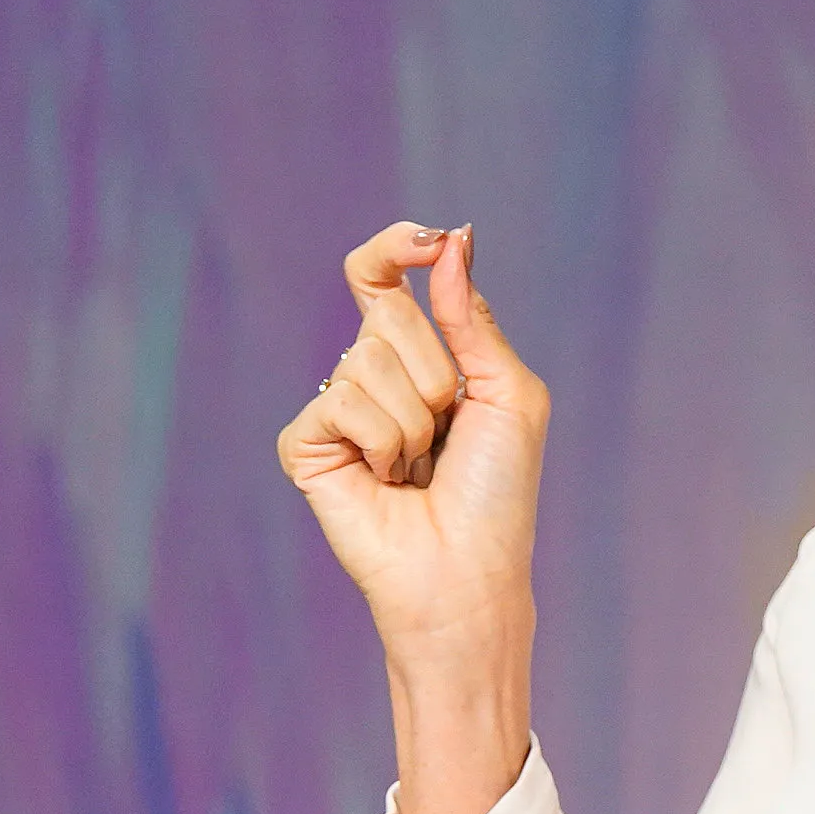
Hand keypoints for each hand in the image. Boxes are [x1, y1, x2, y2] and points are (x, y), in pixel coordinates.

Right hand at [277, 226, 546, 780]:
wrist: (467, 573)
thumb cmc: (496, 494)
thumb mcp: (508, 393)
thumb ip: (473, 318)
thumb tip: (450, 241)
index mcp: (419, 355)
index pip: (385, 275)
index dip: (397, 246)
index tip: (428, 240)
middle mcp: (370, 374)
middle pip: (387, 315)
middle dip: (435, 373)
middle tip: (445, 434)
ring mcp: (335, 410)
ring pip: (366, 362)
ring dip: (413, 421)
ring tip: (417, 469)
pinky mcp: (306, 445)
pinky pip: (338, 402)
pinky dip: (379, 443)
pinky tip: (382, 482)